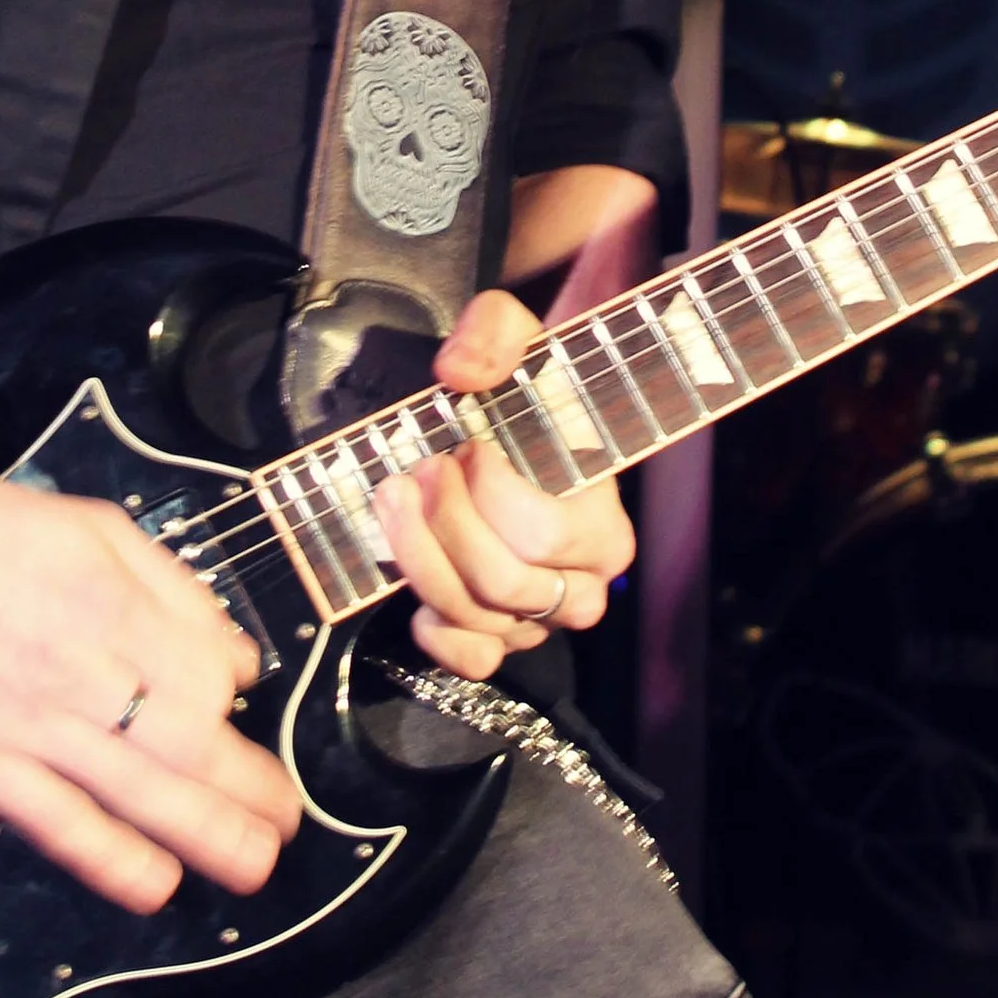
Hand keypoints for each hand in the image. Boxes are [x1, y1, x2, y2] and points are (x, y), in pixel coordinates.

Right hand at [0, 471, 298, 916]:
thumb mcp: (99, 526)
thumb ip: (174, 589)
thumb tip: (234, 656)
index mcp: (114, 609)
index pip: (204, 676)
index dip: (232, 702)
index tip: (238, 713)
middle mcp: (81, 672)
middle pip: (186, 744)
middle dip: (246, 790)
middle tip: (283, 822)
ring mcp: (30, 726)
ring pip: (135, 790)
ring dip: (203, 833)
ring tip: (250, 863)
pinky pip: (55, 821)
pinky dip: (107, 858)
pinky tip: (153, 883)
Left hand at [374, 289, 634, 679]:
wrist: (516, 426)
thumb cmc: (524, 390)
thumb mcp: (514, 337)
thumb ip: (496, 335)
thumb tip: (460, 372)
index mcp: (604, 527)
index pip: (541, 535)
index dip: (489, 493)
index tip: (467, 445)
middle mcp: (582, 585)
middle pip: (503, 583)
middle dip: (445, 524)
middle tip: (420, 470)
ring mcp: (537, 618)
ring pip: (476, 618)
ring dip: (420, 560)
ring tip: (394, 499)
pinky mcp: (499, 638)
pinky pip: (471, 662)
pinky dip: (436, 631)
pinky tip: (415, 584)